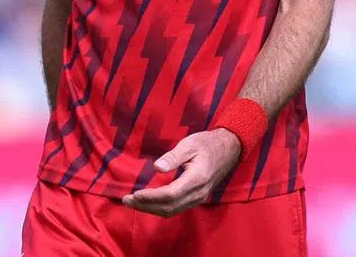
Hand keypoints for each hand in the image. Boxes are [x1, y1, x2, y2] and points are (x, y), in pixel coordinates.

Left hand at [121, 128, 241, 216]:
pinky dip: (160, 208)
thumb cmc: (207, 144)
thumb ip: (173, 157)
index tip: (134, 194)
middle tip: (126, 200)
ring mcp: (198, 198)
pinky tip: (148, 203)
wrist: (229, 150)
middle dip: (146, 206)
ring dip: (151, 209)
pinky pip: (176, 208)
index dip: (150, 197)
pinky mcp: (196, 198)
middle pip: (168, 207)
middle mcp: (198, 193)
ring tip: (133, 203)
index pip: (170, 195)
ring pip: (172, 211)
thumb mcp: (189, 144)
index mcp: (196, 179)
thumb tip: (156, 168)